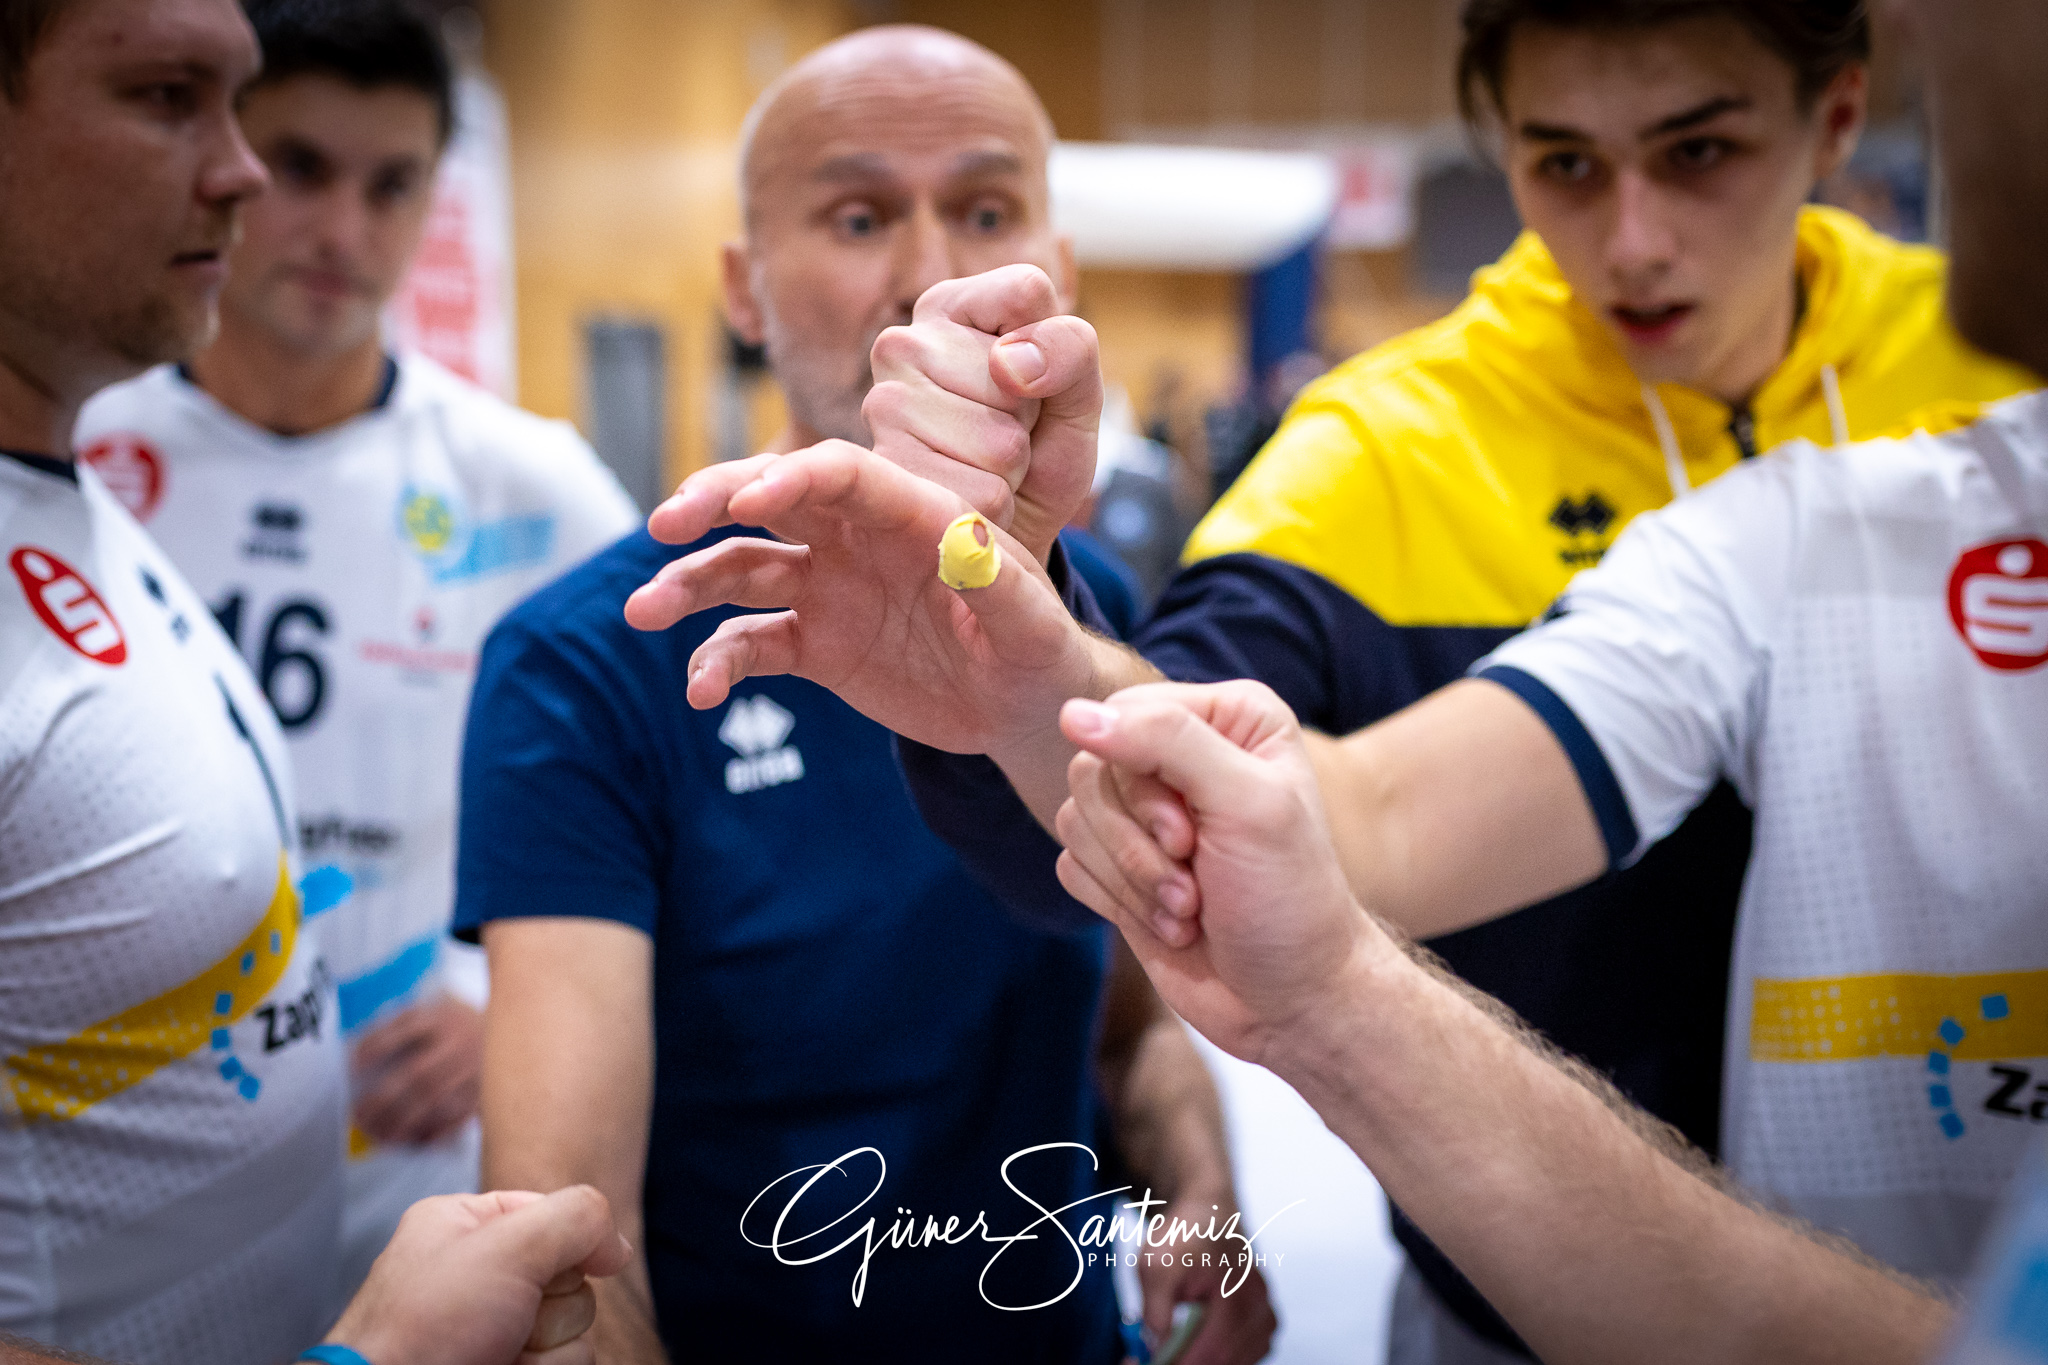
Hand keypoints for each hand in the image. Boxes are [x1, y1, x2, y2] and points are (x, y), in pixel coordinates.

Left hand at [325, 1186, 631, 1364]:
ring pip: (577, 1325)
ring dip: (548, 1346)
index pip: (554, 1215)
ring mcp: (494, 1328)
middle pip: (572, 1274)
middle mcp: (480, 1275)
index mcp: (465, 1226)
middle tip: (505, 1318)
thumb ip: (576, 1219)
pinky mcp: (510, 1364)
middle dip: (551, 1305)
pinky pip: (566, 1361)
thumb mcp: (506, 1247)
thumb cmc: (423, 1328)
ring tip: (497, 1354)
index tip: (561, 1265)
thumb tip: (616, 1248)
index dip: (568, 1241)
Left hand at [352, 996, 483, 1146]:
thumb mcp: (430, 1009)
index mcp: (441, 1017)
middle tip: (359, 1114)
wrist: (511, 1023)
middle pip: (418, 1074)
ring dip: (403, 1122)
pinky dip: (434, 1133)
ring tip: (379, 1135)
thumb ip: (396, 1025)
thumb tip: (354, 1052)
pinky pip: (458, 1118)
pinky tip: (412, 1142)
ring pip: (436, 1101)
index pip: (403, 1031)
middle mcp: (459, 1043)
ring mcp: (474, 1069)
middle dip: (384, 1099)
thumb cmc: (454, 1022)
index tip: (352, 1067)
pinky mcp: (484, 1091)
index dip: (375, 1048)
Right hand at [623, 441, 1105, 755]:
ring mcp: (828, 588)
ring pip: (740, 570)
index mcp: (910, 513)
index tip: (744, 502)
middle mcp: (857, 540)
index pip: (839, 475)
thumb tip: (965, 543)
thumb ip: (997, 582)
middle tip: (662, 524)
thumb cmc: (1038, 647)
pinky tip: (699, 694)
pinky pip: (750, 645)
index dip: (789, 478)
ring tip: (641, 612)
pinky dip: (716, 663)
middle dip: (711, 504)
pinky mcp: (814, 644)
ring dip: (688, 585)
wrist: (1022, 705)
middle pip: (769, 502)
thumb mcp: (1030, 620)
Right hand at [863, 264, 1101, 564]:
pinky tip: (966, 497)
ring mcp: (885, 405)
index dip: (1050, 346)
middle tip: (1006, 430)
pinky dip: (994, 505)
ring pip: (997, 441)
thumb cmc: (1040, 450)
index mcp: (951, 306)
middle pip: (1011, 374)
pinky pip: (981, 492)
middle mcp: (904, 343)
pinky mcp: (886, 470)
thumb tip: (1009, 364)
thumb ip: (1070, 351)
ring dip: (1010, 465)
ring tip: (985, 463)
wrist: (1006, 531)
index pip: (1025, 292)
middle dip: (1027, 415)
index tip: (1031, 376)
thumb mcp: (1079, 394)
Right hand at [1053, 680, 1384, 1066]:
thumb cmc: (1287, 898)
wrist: (1290, 999)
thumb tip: (1072, 713)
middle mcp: (1184, 755)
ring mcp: (1146, 814)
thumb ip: (1165, 740)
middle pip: (1091, 770)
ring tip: (1189, 910)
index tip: (1188, 839)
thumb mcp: (1245, 803)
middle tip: (1194, 883)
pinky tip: (1170, 924)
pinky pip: (1069, 863)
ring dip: (1131, 880)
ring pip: (1074, 819)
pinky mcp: (1119, 865)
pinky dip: (1116, 902)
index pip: (1126, 715)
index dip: (1141, 784)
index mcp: (1227, 719)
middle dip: (1135, 842)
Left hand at [1134, 1193, 1276, 1364]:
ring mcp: (1266, 1319)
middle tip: (1149, 1359)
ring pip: (1233, 1361)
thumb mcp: (1155, 1264)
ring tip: (1169, 1349)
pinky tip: (1193, 1344)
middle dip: (1184, 1363)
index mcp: (1240, 1297)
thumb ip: (1155, 1310)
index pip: (1210, 1354)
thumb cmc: (1185, 1233)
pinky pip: (1240, 1355)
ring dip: (1201, 1359)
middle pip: (1223, 1362)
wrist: (1209, 1212)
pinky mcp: (1262, 1323)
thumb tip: (1154, 1347)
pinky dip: (1217, 1356)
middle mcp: (1260, 1312)